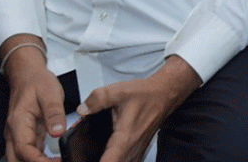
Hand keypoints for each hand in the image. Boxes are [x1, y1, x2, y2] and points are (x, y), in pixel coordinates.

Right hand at [0, 35, 64, 161]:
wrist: (28, 75)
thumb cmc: (37, 82)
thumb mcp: (50, 93)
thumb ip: (54, 113)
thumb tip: (58, 131)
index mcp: (18, 123)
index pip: (24, 150)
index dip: (39, 161)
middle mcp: (14, 132)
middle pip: (17, 160)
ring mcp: (18, 135)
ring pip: (20, 159)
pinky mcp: (26, 135)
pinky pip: (28, 153)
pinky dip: (38, 160)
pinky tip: (53, 160)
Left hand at [78, 55, 200, 161]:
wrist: (165, 94)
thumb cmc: (146, 94)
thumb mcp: (118, 91)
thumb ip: (97, 99)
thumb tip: (82, 110)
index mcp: (125, 137)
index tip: (84, 160)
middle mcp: (132, 148)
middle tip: (84, 157)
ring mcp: (137, 151)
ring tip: (97, 155)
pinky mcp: (139, 150)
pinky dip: (118, 161)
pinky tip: (110, 156)